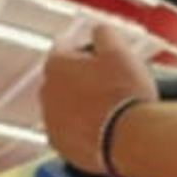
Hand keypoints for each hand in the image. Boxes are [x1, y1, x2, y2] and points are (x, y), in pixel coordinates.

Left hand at [40, 27, 157, 169]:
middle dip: (80, 78)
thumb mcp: (119, 51)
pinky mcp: (59, 145)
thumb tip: (98, 31)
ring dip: (79, 105)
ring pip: (63, 106)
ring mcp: (50, 120)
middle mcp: (46, 92)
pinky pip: (67, 132)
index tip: (94, 53)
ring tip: (107, 109)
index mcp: (56, 64)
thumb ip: (104, 34)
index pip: (63, 47)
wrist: (131, 138)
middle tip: (107, 83)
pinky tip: (101, 128)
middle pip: (62, 79)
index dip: (82, 49)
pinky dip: (80, 129)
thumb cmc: (124, 94)